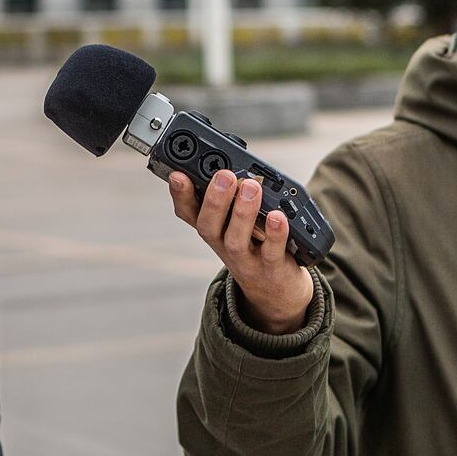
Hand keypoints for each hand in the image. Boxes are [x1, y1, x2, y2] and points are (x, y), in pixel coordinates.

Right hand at [169, 169, 315, 334]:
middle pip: (208, 226)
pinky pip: (271, 251)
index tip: (178, 175)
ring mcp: (246, 260)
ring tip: (251, 187)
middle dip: (214, 200)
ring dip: (242, 213)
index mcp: (213, 229)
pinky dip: (274, 234)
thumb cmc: (255, 247)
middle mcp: (223, 245)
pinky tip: (278, 216)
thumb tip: (233, 162)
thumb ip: (232, 198)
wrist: (275, 293)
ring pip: (236, 239)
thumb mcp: (236, 224)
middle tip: (224, 175)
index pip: (188, 212)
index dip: (180, 195)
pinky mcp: (271, 268)